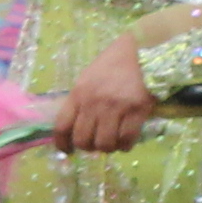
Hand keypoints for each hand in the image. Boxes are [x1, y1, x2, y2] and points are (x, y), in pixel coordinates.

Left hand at [51, 38, 156, 155]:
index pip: (62, 126)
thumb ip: (79, 102)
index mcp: (78, 94)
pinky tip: (125, 141)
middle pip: (83, 140)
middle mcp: (94, 102)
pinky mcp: (136, 111)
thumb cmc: (111, 66)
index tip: (68, 151)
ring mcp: (115, 107)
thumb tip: (74, 129)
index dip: (62, 144)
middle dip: (88, 148)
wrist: (139, 52)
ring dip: (107, 148)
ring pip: (104, 144)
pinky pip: (126, 140)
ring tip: (112, 141)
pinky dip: (125, 146)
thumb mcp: (86, 79)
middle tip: (95, 144)